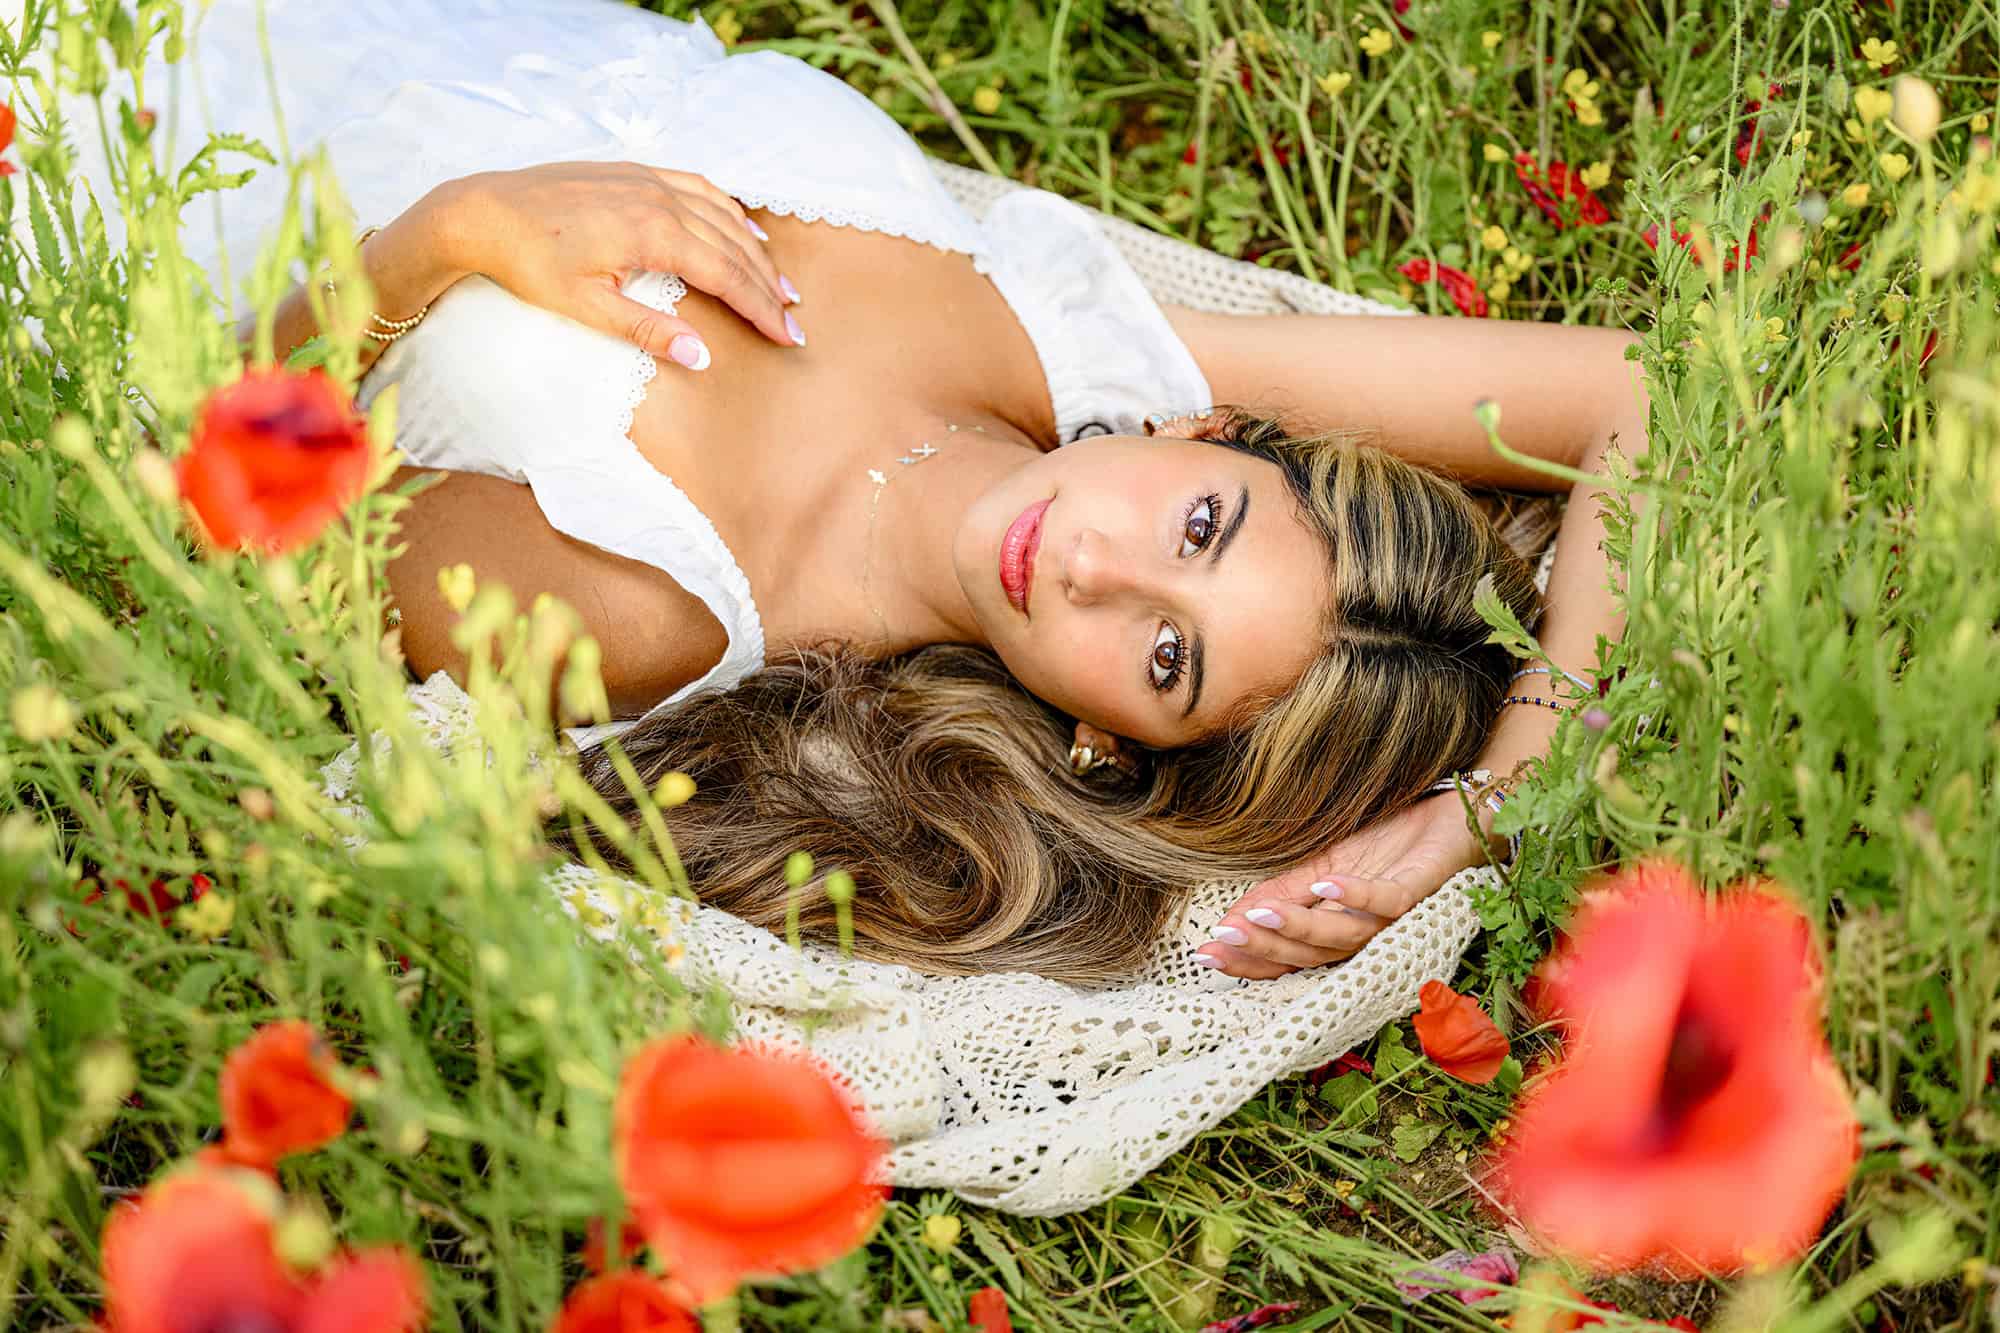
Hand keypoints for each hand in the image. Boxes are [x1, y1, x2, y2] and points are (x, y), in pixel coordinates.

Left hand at [434, 161, 802, 368]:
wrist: (483, 212)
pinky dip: (727, 208)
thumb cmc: (529, 263)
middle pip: (733, 246)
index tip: (786, 337)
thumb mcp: (587, 307)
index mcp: (654, 234)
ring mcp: (648, 180)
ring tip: (779, 280)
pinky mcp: (634, 170)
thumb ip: (648, 330)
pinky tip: (741, 225)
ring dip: (755, 249)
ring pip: (722, 214)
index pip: (727, 276)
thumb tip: (702, 356)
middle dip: (767, 285)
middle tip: (793, 319)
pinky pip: (698, 186)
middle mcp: (660, 200)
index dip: (761, 309)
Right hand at [1193, 793, 1497, 979]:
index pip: (1289, 957)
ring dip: (1301, 925)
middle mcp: (1365, 934)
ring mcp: (1394, 917)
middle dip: (1265, 946)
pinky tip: (1325, 882)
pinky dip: (1356, 893)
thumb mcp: (1321, 865)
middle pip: (1312, 954)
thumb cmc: (1390, 843)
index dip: (1250, 959)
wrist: (1450, 813)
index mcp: (1337, 931)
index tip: (1206, 953)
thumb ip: (1283, 893)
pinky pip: (1387, 899)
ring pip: (1344, 935)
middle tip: (1224, 935)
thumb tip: (1232, 917)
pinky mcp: (1419, 890)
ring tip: (1260, 913)